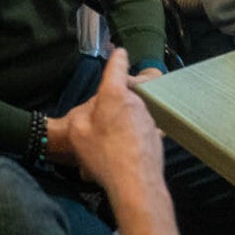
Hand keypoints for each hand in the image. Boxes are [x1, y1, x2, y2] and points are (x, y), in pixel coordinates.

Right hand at [61, 50, 168, 196]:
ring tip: (108, 145)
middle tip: (100, 121)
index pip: (117, 65)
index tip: (118, 52)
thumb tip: (88, 112)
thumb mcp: (77, 133)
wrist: (135, 183)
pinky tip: (122, 156)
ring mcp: (149, 118)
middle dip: (114, 102)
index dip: (116, 57)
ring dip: (123, 123)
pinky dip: (132, 138)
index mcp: (115, 93)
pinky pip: (141, 130)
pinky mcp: (158, 136)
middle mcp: (136, 100)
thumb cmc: (103, 153)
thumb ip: (80, 115)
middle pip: (124, 92)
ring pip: (133, 113)